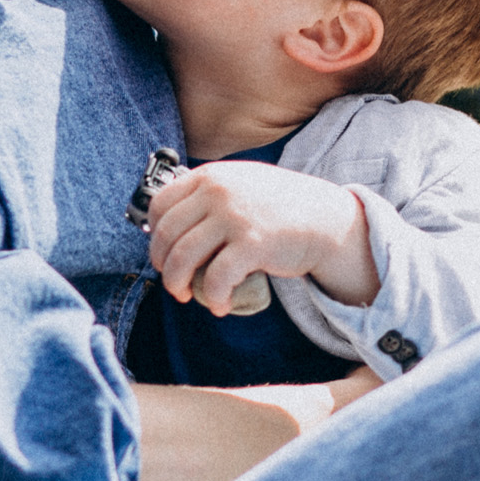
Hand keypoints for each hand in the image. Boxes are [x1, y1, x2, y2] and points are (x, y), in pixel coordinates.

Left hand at [146, 160, 376, 314]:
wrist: (325, 219)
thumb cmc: (280, 207)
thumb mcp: (239, 184)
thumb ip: (207, 196)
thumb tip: (167, 226)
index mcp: (211, 175)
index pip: (160, 204)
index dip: (154, 235)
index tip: (163, 254)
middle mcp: (218, 192)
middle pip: (166, 234)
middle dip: (163, 265)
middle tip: (174, 282)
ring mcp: (234, 217)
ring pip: (183, 258)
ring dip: (178, 285)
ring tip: (187, 296)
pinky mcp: (252, 244)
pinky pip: (215, 279)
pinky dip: (212, 298)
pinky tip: (220, 305)